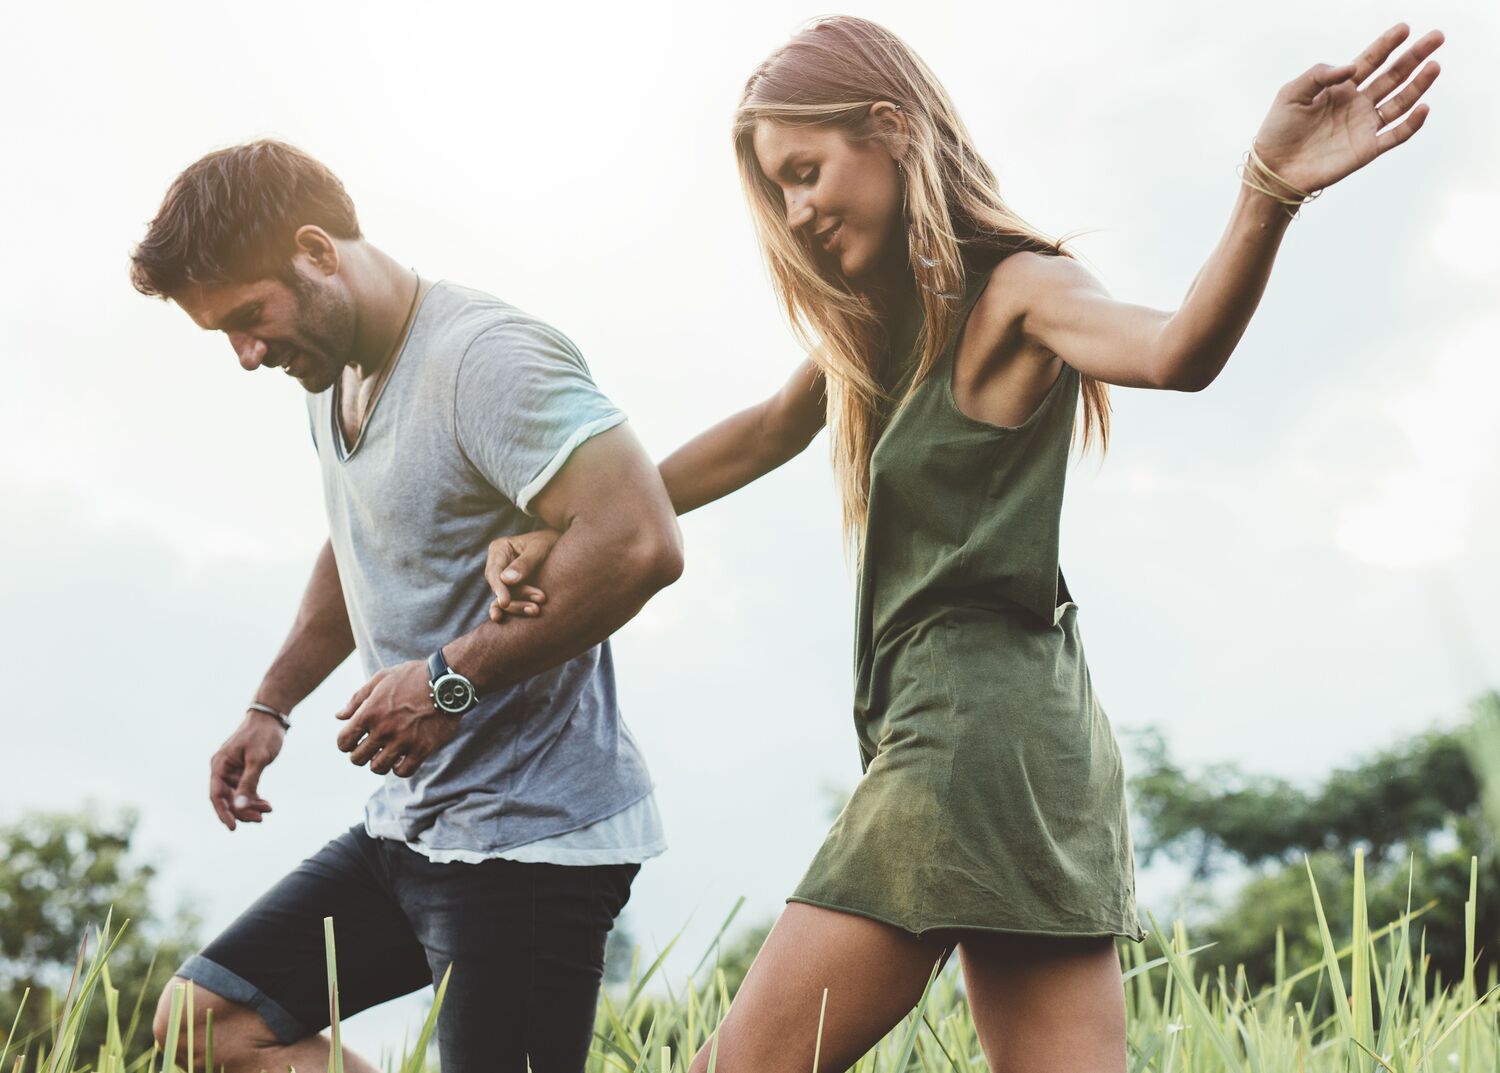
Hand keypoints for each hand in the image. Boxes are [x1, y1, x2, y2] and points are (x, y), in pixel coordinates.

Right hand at [209, 712, 284, 830]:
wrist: (271, 717)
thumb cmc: (263, 734)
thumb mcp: (257, 759)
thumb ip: (249, 783)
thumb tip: (240, 806)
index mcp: (219, 765)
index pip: (216, 795)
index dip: (224, 813)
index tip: (234, 827)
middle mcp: (223, 769)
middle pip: (227, 798)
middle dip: (241, 811)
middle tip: (259, 819)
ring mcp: (233, 771)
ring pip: (237, 796)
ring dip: (250, 806)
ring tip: (267, 810)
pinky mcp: (244, 771)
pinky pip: (246, 790)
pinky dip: (255, 798)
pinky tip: (267, 805)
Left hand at [336, 660, 458, 777]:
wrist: (448, 681)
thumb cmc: (413, 676)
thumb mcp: (382, 679)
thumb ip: (357, 699)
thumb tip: (340, 716)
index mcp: (369, 712)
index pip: (343, 742)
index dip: (345, 744)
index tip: (354, 741)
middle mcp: (383, 729)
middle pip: (357, 759)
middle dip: (360, 755)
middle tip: (370, 749)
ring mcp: (403, 741)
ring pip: (378, 768)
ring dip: (379, 763)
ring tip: (386, 754)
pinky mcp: (422, 748)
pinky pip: (403, 771)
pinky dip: (400, 769)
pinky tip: (403, 759)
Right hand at [485, 528, 561, 622]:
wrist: (563, 545)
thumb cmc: (551, 541)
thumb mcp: (540, 547)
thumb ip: (525, 562)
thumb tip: (506, 580)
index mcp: (499, 549)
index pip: (494, 572)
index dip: (499, 589)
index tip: (505, 602)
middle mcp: (498, 565)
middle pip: (499, 588)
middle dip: (515, 600)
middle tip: (535, 607)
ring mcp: (505, 579)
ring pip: (505, 598)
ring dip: (519, 606)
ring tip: (536, 611)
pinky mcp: (513, 590)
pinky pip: (510, 603)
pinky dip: (515, 610)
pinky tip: (509, 625)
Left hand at [1251, 23, 1442, 193]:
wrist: (1274, 169)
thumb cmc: (1279, 130)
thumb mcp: (1292, 93)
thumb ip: (1320, 75)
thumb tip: (1352, 67)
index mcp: (1340, 88)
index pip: (1371, 60)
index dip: (1387, 44)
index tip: (1405, 28)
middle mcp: (1357, 104)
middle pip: (1393, 76)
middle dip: (1415, 56)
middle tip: (1437, 36)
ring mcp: (1364, 126)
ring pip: (1400, 102)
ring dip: (1419, 84)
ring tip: (1434, 65)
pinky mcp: (1366, 149)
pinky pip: (1396, 135)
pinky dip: (1411, 123)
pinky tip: (1423, 107)